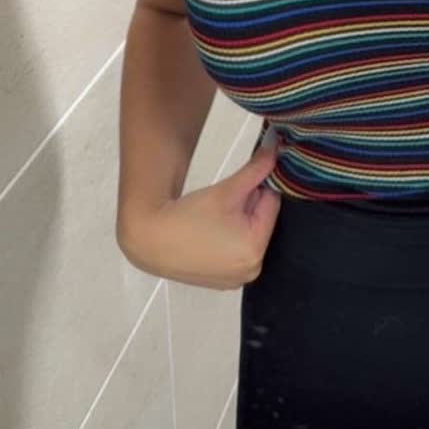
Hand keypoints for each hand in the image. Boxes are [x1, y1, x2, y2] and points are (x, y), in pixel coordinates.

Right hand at [118, 140, 280, 289]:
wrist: (151, 239)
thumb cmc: (189, 215)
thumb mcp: (227, 189)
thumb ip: (256, 169)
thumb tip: (277, 144)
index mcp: (255, 249)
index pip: (272, 204)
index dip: (254, 190)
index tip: (233, 190)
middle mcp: (252, 270)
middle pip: (261, 223)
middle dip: (247, 209)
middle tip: (219, 207)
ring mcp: (237, 280)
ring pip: (250, 237)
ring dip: (239, 224)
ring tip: (212, 222)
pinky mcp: (224, 284)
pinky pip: (238, 254)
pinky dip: (230, 242)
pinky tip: (209, 237)